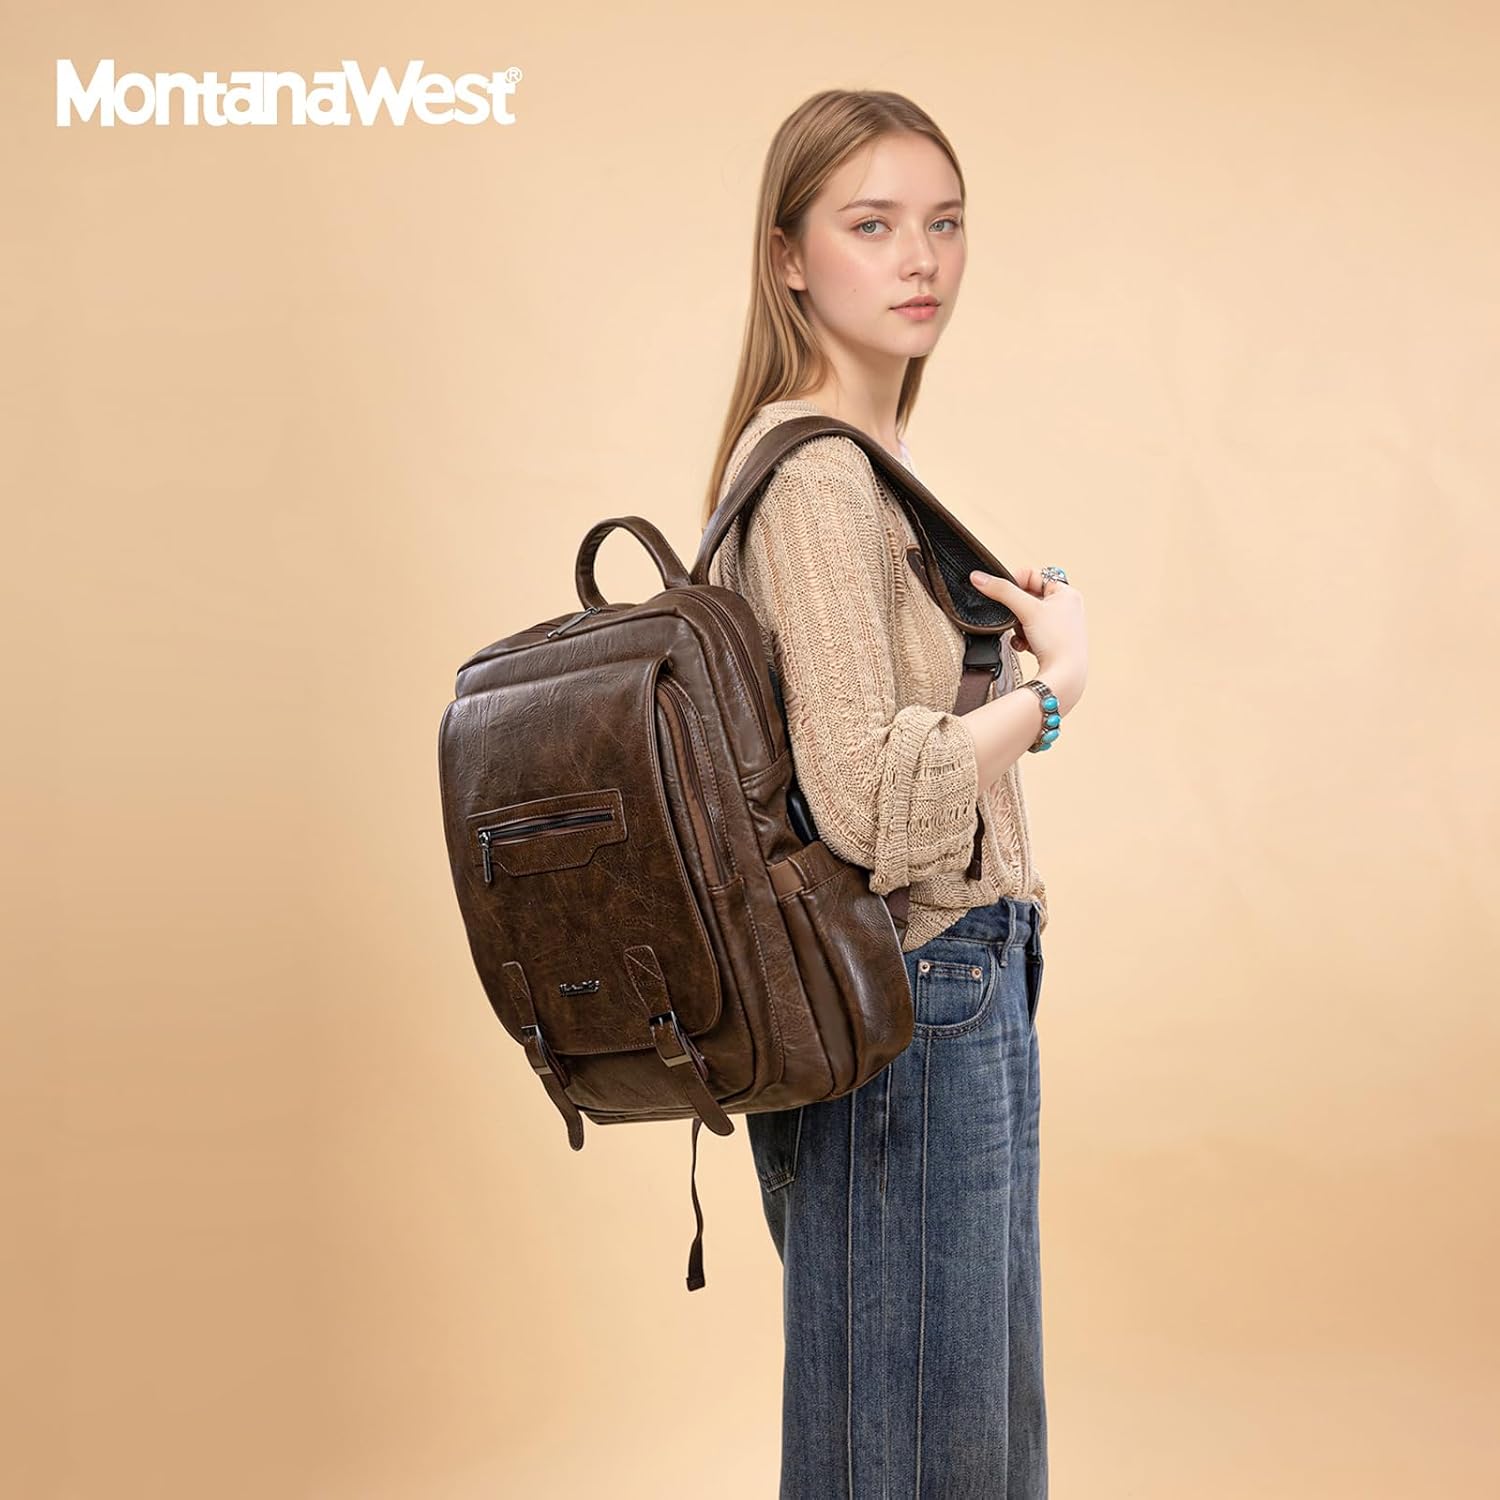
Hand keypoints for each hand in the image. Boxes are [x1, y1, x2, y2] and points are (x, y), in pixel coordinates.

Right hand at [969, 565, 1088, 711]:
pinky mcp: (1053, 642)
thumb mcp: (1027, 609)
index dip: (1016, 583)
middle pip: (1028, 597)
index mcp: (1067, 593)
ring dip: (1018, 626)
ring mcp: (1061, 626)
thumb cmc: (1058, 642)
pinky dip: (1023, 638)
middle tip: (1015, 617)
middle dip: (1016, 610)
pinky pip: (1030, 633)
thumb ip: (1001, 590)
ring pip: (1027, 617)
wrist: (1065, 676)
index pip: (1034, 576)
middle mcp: (1067, 607)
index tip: (1004, 594)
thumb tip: (979, 577)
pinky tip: (1024, 645)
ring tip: (1022, 634)